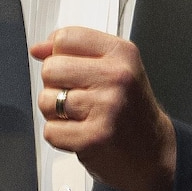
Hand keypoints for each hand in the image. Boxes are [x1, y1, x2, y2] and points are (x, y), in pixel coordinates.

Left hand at [32, 28, 177, 190]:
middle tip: (79, 97)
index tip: (70, 67)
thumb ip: (76, 53)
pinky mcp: (92, 138)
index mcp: (122, 54)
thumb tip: (38, 49)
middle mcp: (116, 77)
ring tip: (81, 117)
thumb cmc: (131, 110)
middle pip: (50, 69)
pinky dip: (60, 136)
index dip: (58, 54)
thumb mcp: (115, 68)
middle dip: (56, 85)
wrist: (154, 153)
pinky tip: (81, 133)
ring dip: (56, 113)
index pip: (65, 38)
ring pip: (47, 100)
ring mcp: (105, 108)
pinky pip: (50, 130)